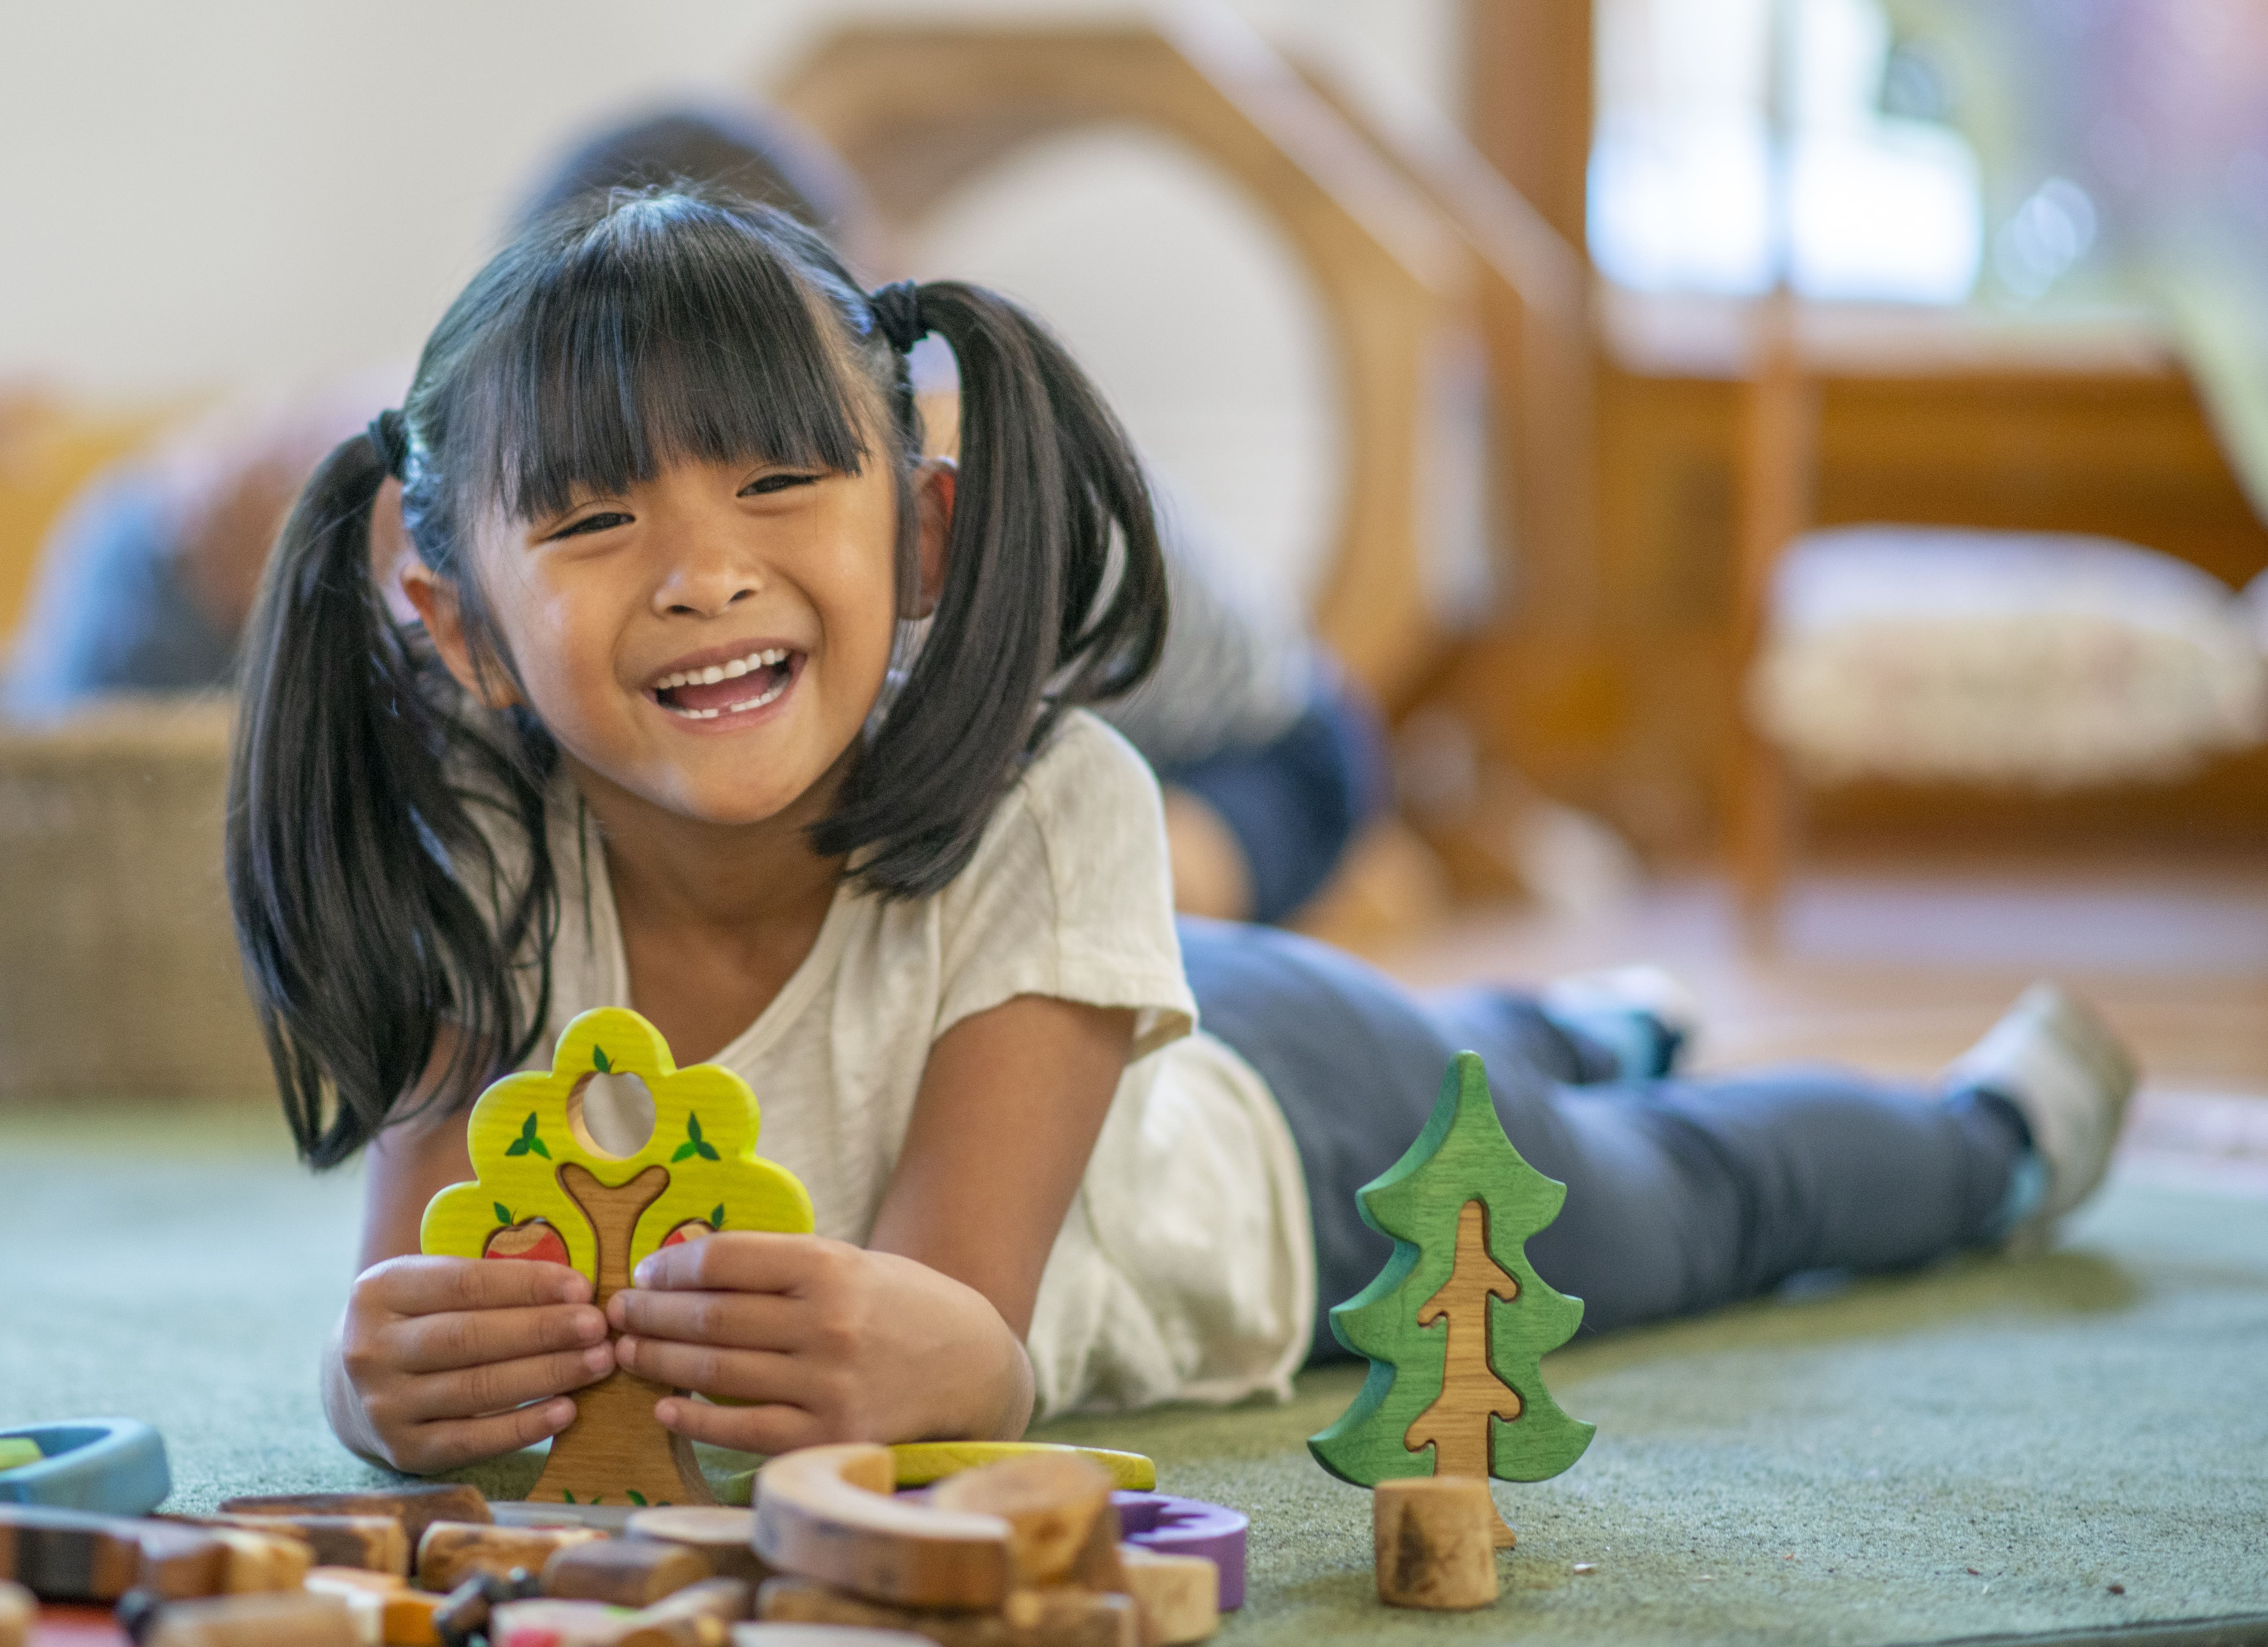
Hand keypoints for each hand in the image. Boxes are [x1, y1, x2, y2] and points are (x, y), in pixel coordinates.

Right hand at [328, 1255, 616, 1472]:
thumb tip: (576, 1291)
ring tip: (598, 1362)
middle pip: (470, 1338)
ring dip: (547, 1375)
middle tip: (598, 1326)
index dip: (527, 1285)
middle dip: (543, 1330)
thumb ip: (490, 1283)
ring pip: (477, 1390)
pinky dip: (523, 1427)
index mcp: (380, 1291)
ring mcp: (384, 1404)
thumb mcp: (433, 1288)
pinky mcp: (403, 1451)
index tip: (581, 1287)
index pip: (464, 1283)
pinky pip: (472, 1441)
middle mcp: (371, 1349)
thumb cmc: (421, 1322)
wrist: (358, 1388)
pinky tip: (567, 1411)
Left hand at [608, 1233, 1034, 1451]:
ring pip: (716, 1373)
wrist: (971, 1365)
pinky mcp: (829, 1438)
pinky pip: (742, 1429)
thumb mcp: (846, 1263)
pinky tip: (666, 1406)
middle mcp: (828, 1324)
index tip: (646, 1272)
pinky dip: (695, 1419)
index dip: (672, 1267)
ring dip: (659, 1361)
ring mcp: (828, 1386)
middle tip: (616, 1312)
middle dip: (651, 1314)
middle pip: (710, 1319)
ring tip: (628, 1352)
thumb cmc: (895, 1306)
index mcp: (830, 1268)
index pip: (725, 1261)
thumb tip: (679, 1270)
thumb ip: (775, 1266)